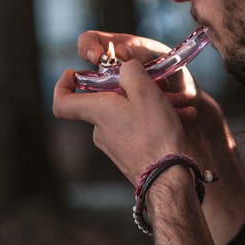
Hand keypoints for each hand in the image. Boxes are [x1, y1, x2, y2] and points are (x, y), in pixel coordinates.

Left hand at [55, 31, 244, 244]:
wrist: (167, 177)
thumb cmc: (155, 133)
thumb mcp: (145, 90)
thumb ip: (131, 71)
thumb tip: (125, 67)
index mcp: (98, 112)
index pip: (62, 102)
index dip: (63, 85)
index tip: (75, 73)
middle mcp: (101, 130)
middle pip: (108, 102)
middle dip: (134, 89)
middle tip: (160, 84)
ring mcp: (115, 146)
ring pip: (129, 115)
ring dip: (153, 105)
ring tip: (181, 104)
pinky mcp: (130, 156)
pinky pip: (139, 131)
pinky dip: (156, 122)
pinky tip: (181, 119)